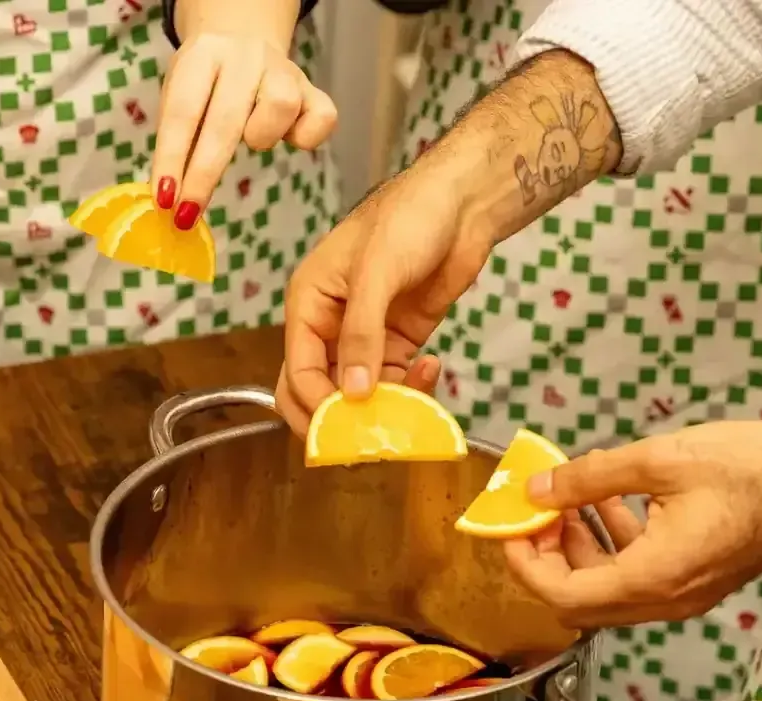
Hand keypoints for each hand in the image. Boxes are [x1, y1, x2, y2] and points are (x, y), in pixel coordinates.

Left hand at [153, 30, 336, 220]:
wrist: (244, 36)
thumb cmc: (206, 80)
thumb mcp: (180, 92)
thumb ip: (178, 136)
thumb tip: (169, 196)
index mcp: (203, 54)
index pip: (183, 111)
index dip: (172, 158)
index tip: (164, 200)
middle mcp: (245, 57)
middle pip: (226, 120)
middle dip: (204, 174)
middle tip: (188, 213)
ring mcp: (284, 70)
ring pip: (281, 106)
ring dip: (261, 136)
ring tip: (252, 140)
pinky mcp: (313, 89)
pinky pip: (322, 118)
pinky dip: (306, 137)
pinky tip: (290, 138)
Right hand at [275, 155, 492, 432]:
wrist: (463, 202)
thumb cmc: (410, 216)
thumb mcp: (377, 271)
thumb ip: (362, 333)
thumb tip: (353, 392)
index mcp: (309, 303)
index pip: (298, 371)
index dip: (317, 405)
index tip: (346, 428)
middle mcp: (331, 324)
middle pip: (318, 391)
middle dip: (341, 418)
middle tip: (371, 437)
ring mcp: (367, 336)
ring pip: (361, 393)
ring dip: (385, 407)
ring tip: (414, 405)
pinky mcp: (401, 340)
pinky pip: (396, 381)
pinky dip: (412, 388)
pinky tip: (431, 369)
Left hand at [503, 421, 761, 628]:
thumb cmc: (753, 468)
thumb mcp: (660, 460)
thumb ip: (589, 479)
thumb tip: (536, 489)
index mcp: (654, 578)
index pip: (563, 594)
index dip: (525, 564)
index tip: (509, 526)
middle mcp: (666, 601)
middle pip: (580, 602)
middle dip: (549, 558)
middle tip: (537, 510)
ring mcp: (684, 597)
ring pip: (607, 592)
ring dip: (581, 550)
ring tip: (573, 497)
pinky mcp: (697, 583)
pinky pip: (638, 579)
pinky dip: (615, 548)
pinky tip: (614, 501)